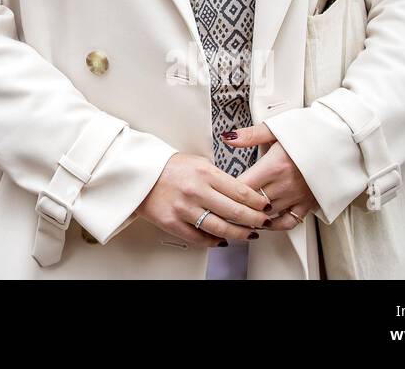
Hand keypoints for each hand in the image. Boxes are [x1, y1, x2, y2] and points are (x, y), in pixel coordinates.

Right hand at [134, 152, 274, 247]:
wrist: (138, 173)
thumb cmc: (169, 167)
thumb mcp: (198, 163)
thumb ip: (219, 178)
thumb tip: (242, 194)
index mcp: (204, 172)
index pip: (241, 191)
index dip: (258, 202)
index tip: (265, 206)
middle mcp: (195, 191)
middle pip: (235, 212)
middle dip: (255, 220)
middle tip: (263, 223)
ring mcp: (183, 208)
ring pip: (220, 229)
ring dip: (239, 234)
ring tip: (248, 234)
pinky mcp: (172, 222)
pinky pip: (200, 238)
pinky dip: (214, 241)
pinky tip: (222, 239)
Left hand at [224, 123, 319, 229]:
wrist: (341, 140)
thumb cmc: (309, 131)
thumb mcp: (277, 128)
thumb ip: (250, 135)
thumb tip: (228, 138)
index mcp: (274, 166)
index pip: (242, 187)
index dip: (227, 191)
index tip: (217, 191)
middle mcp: (285, 185)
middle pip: (252, 204)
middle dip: (236, 207)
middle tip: (222, 208)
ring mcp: (298, 196)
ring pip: (268, 215)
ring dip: (253, 217)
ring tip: (238, 216)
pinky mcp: (309, 203)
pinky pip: (290, 222)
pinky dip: (275, 225)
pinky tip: (265, 222)